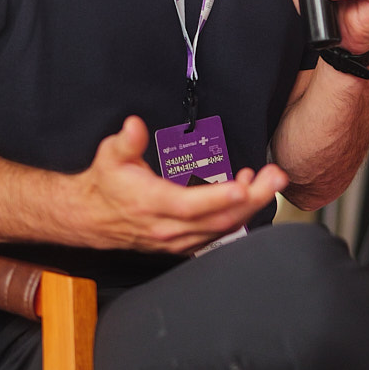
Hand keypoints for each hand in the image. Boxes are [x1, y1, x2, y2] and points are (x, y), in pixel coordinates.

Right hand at [71, 115, 283, 253]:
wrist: (92, 217)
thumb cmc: (107, 185)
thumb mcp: (110, 156)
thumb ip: (126, 141)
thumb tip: (134, 126)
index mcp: (152, 204)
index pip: (191, 205)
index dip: (219, 197)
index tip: (244, 184)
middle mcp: (168, 227)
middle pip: (219, 219)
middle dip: (253, 198)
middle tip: (275, 177)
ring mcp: (177, 239)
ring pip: (222, 229)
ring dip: (249, 206)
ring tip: (266, 181)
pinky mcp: (182, 243)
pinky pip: (216, 234)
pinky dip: (236, 216)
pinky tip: (245, 195)